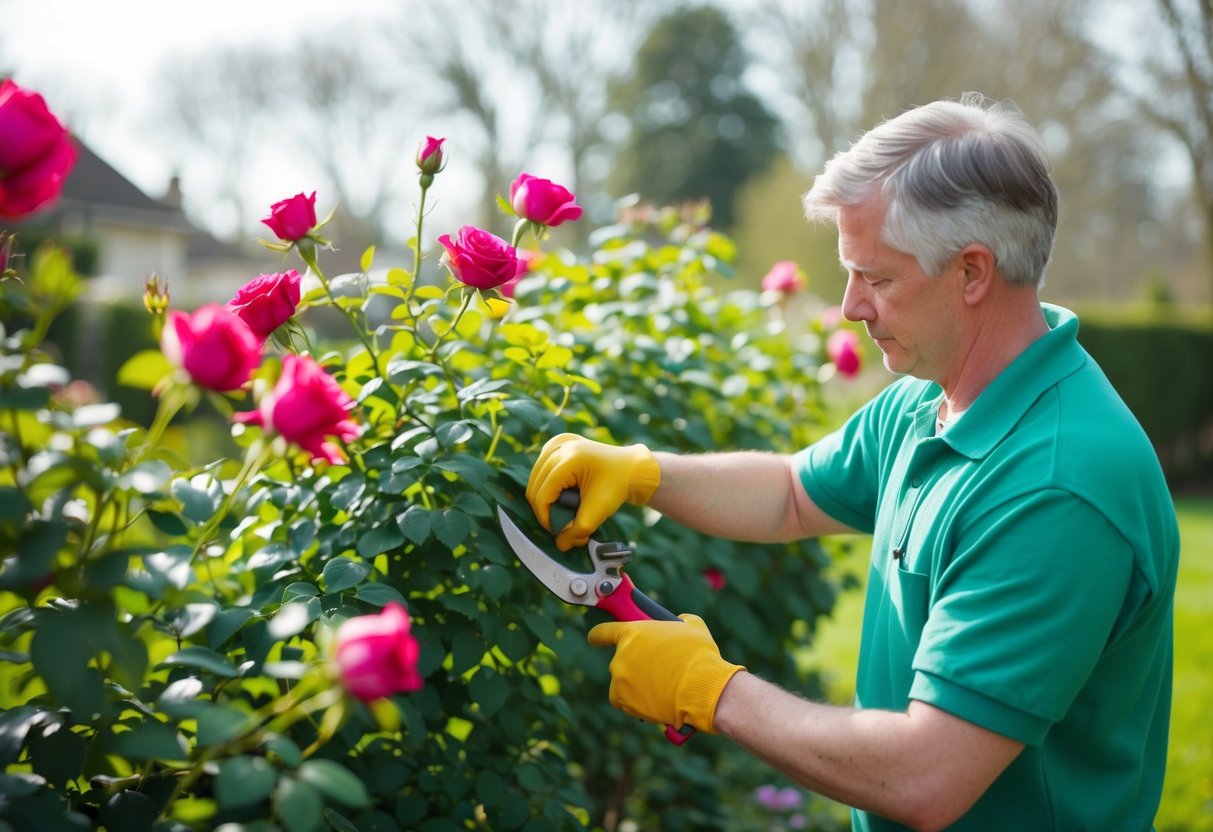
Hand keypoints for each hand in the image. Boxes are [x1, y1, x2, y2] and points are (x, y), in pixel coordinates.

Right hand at [525, 433, 659, 550]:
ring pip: (535, 476)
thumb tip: (559, 544)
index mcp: (569, 460)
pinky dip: (547, 480)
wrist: (633, 469)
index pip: (542, 495)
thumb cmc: (616, 487)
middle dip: (544, 509)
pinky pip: (542, 465)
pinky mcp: (561, 442)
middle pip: (535, 486)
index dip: (545, 518)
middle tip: (560, 522)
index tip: (557, 531)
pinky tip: (561, 489)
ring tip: (562, 506)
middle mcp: (561, 447)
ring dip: (545, 496)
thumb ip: (576, 532)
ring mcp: (560, 442)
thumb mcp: (597, 513)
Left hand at [587, 613, 744, 732]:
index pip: (602, 632)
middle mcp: (620, 657)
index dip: (598, 636)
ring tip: (660, 686)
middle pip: (620, 660)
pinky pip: (625, 702)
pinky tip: (656, 699)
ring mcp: (620, 681)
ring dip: (635, 685)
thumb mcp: (692, 626)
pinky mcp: (624, 702)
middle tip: (657, 668)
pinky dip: (637, 702)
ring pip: (622, 683)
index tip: (594, 640)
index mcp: (631, 633)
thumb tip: (680, 622)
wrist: (702, 689)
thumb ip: (679, 621)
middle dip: (635, 665)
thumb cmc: (699, 656)